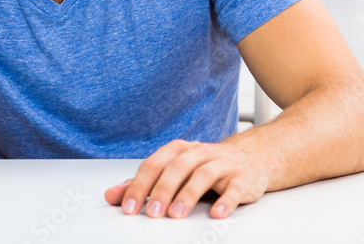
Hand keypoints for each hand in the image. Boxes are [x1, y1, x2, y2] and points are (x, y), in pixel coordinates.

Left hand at [104, 139, 270, 218]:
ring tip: (177, 214)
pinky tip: (217, 213)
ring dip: (188, 194)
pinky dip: (226, 200)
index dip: (139, 186)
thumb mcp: (173, 171)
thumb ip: (144, 184)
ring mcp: (222, 164)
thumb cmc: (206, 166)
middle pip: (177, 167)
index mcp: (179, 150)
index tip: (129, 207)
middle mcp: (199, 153)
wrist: (251, 158)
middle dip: (163, 190)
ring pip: (204, 174)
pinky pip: (234, 188)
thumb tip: (112, 195)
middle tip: (153, 213)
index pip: (154, 164)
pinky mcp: (242, 177)